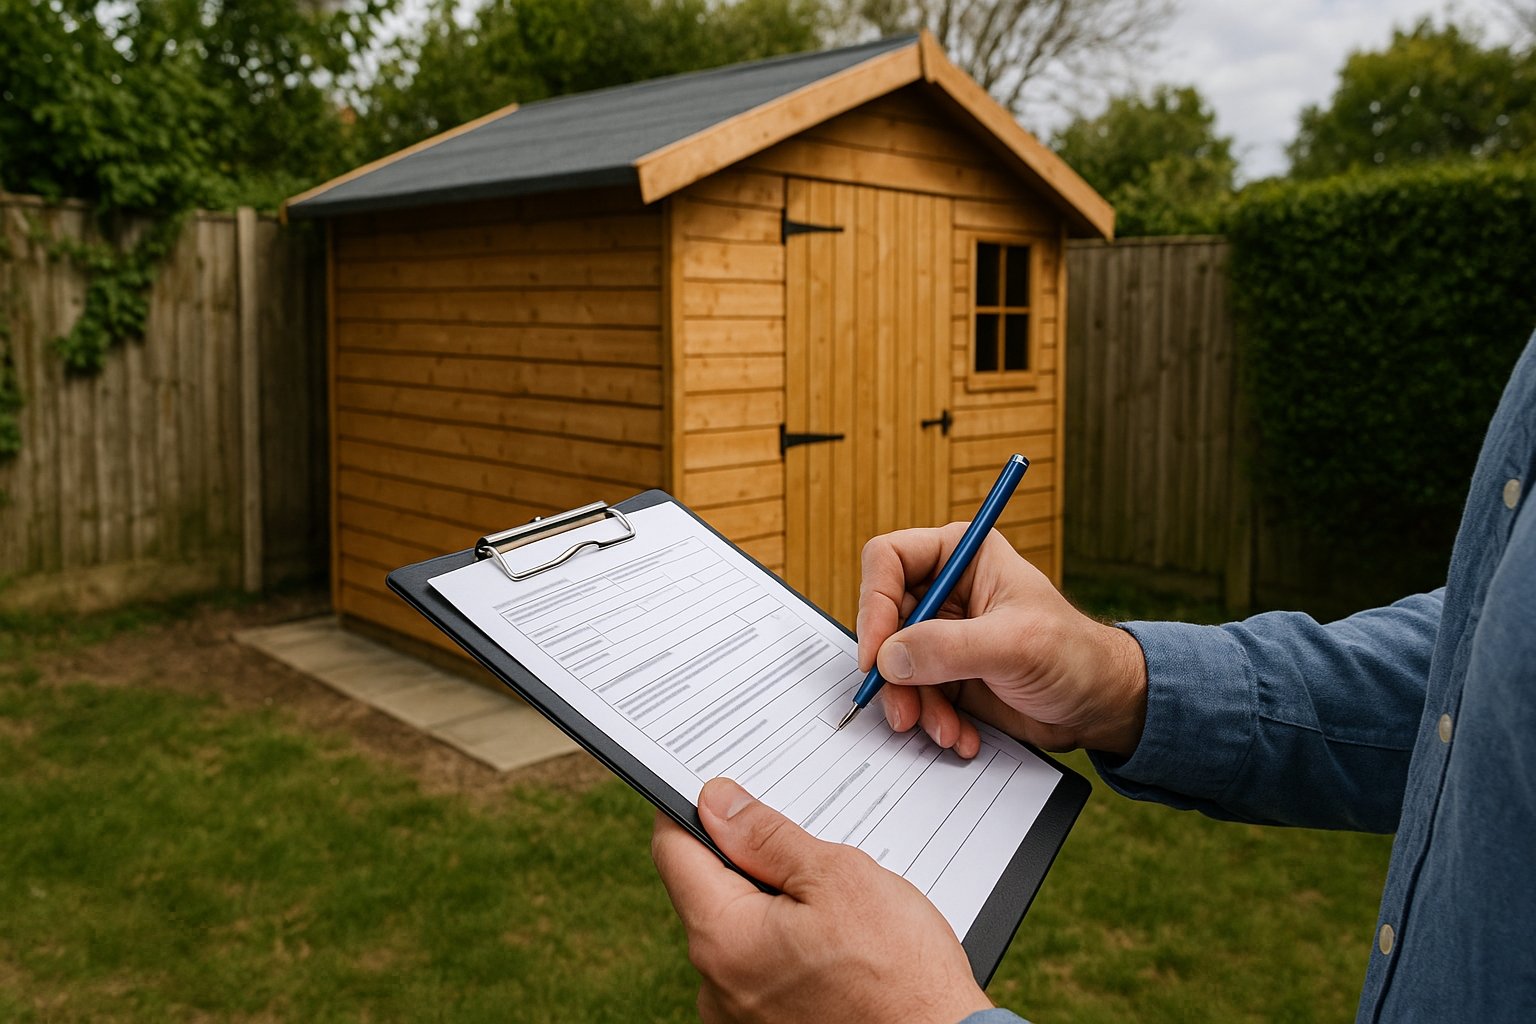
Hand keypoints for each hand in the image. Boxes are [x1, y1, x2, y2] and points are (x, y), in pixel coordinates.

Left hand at [651, 778, 991, 1023]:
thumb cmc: (901, 974)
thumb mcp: (838, 878)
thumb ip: (766, 836)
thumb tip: (715, 802)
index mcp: (723, 939)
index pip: (673, 851)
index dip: (693, 809)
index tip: (721, 790)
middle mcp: (716, 985)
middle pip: (708, 892)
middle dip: (749, 862)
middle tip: (807, 852)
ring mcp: (739, 1016)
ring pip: (739, 931)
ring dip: (774, 907)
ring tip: (835, 910)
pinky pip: (759, 968)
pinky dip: (787, 947)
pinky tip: (835, 946)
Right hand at [857, 526, 1147, 758]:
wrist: (1100, 706)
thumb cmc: (1075, 656)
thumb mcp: (1014, 645)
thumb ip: (949, 647)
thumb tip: (889, 658)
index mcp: (961, 557)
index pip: (888, 559)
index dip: (873, 602)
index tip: (877, 653)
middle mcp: (945, 590)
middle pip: (884, 619)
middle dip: (893, 670)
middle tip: (902, 708)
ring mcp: (943, 634)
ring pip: (894, 664)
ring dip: (914, 704)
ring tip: (945, 728)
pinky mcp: (945, 673)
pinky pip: (914, 695)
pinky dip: (931, 719)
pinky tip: (961, 734)